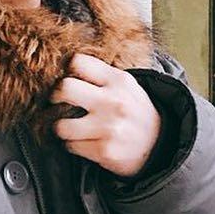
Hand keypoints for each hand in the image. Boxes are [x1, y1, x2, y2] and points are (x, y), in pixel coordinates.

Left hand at [49, 52, 161, 177]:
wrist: (160, 145)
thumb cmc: (135, 112)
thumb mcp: (126, 86)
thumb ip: (101, 76)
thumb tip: (64, 68)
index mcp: (118, 81)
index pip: (78, 62)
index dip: (65, 69)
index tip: (64, 77)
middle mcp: (113, 101)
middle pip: (65, 88)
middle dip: (54, 96)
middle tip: (56, 101)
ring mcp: (108, 127)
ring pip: (61, 125)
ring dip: (61, 127)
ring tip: (69, 126)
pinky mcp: (104, 151)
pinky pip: (71, 146)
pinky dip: (72, 145)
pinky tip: (83, 141)